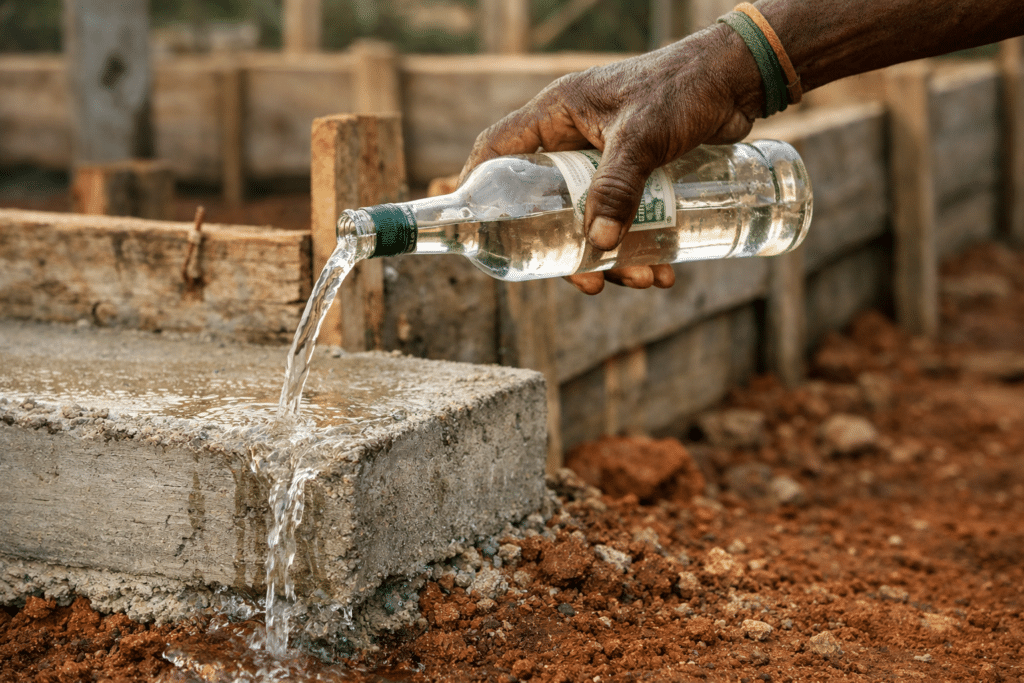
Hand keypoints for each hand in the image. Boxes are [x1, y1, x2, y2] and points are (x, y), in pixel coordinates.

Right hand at [460, 23, 762, 293]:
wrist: (739, 80)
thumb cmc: (684, 88)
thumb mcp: (642, 137)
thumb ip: (618, 186)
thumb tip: (599, 244)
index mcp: (557, 115)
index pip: (499, 148)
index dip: (481, 184)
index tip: (481, 225)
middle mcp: (575, 139)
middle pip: (548, 203)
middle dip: (568, 247)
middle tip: (587, 280)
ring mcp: (606, 159)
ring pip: (591, 219)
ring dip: (613, 256)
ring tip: (642, 278)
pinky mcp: (638, 175)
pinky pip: (626, 219)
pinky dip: (640, 247)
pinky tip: (662, 268)